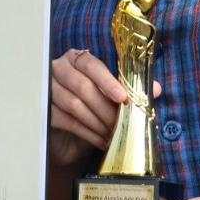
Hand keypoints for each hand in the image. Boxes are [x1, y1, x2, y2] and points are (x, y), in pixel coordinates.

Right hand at [49, 48, 126, 166]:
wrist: (70, 136)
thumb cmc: (92, 108)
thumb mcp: (112, 98)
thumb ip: (131, 90)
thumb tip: (156, 88)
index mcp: (77, 59)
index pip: (91, 64)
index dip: (108, 81)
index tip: (122, 97)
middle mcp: (59, 70)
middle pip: (83, 86)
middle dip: (105, 108)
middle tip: (121, 123)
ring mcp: (48, 90)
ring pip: (75, 105)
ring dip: (98, 122)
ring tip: (113, 134)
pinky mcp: (43, 111)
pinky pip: (67, 121)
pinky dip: (87, 133)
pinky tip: (100, 140)